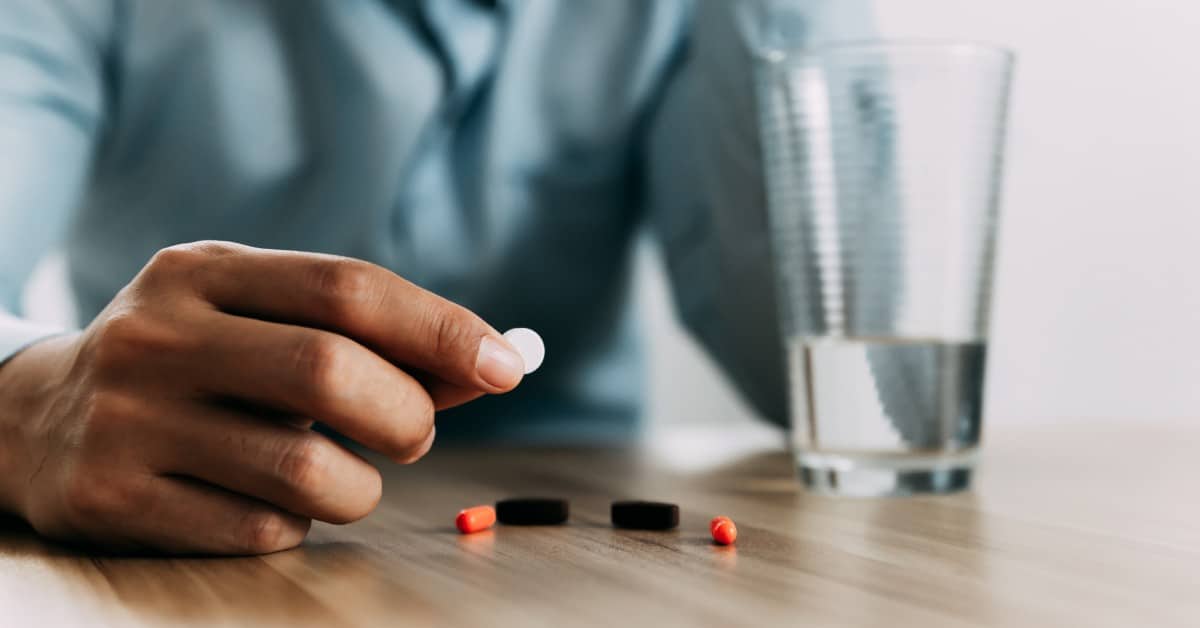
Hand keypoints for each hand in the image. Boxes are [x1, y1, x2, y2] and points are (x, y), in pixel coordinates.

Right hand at [0, 242, 525, 553]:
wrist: (32, 420)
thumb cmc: (194, 363)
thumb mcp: (260, 321)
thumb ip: (372, 339)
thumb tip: (495, 364)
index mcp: (205, 272)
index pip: (347, 289)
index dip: (442, 329)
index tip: (507, 366)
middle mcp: (158, 335)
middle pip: (330, 371)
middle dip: (407, 415)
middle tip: (415, 435)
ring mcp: (129, 420)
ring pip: (306, 471)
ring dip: (361, 487)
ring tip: (341, 476)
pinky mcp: (116, 499)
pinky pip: (262, 531)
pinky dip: (298, 526)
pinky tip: (270, 502)